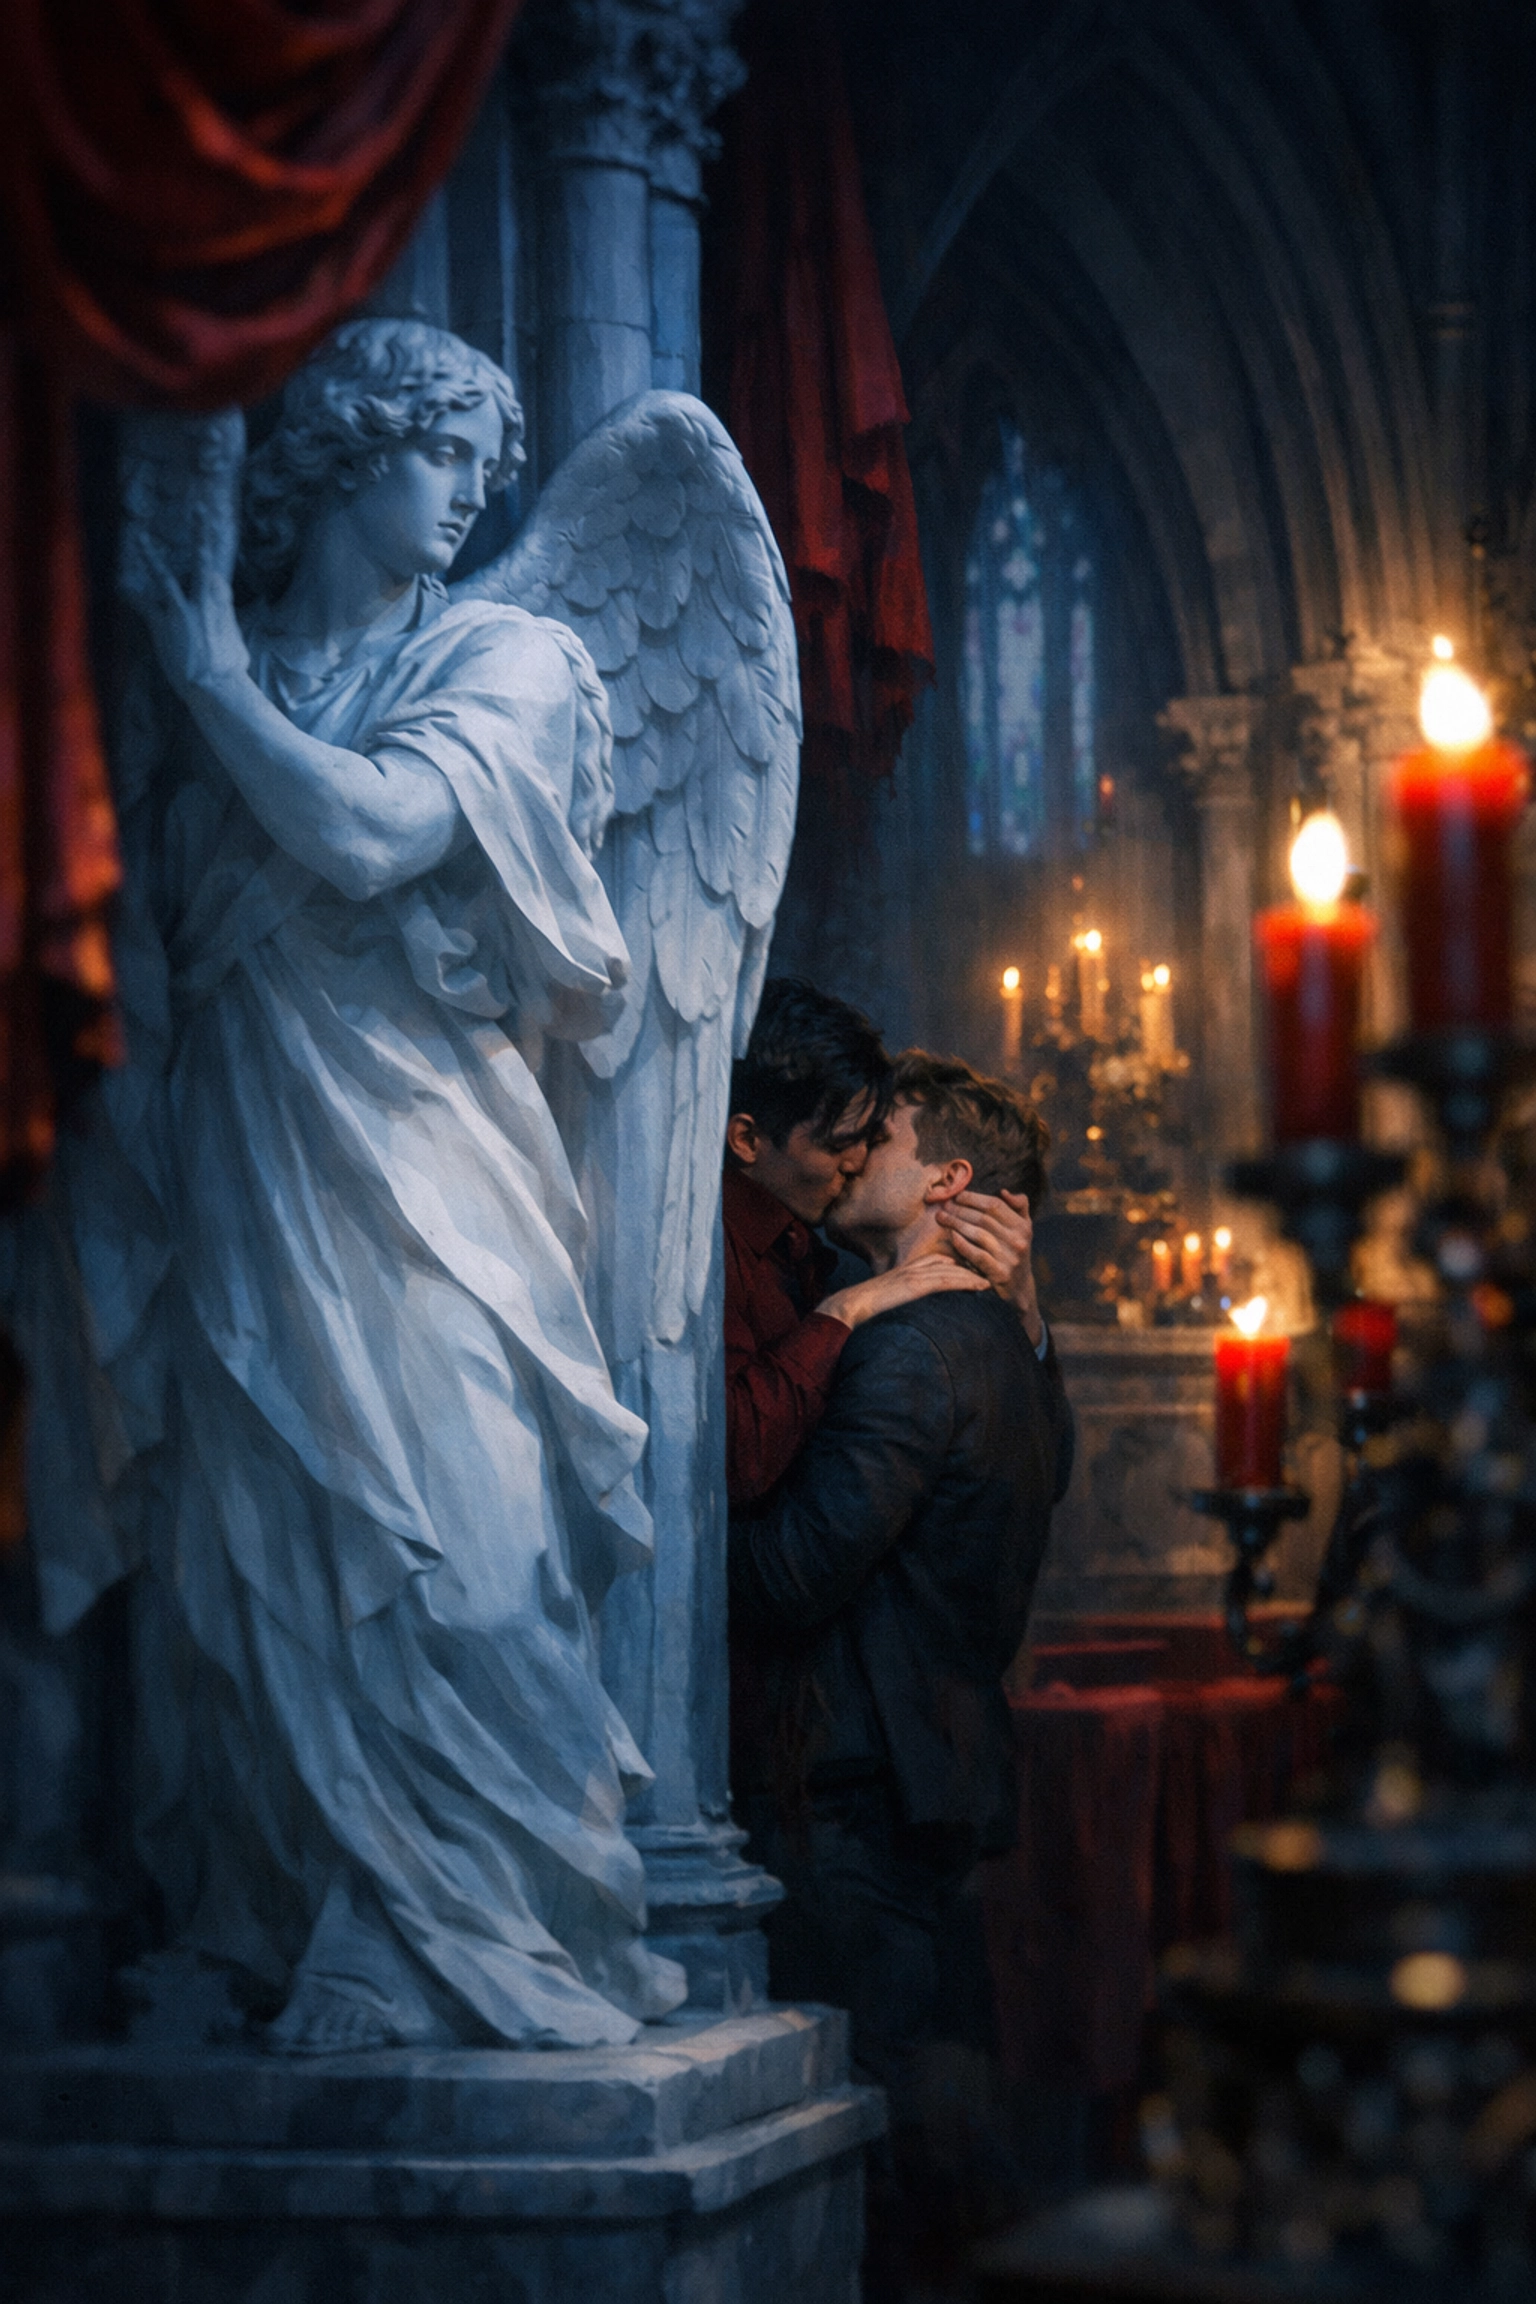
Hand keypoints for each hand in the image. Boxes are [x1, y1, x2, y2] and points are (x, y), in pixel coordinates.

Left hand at [122, 509, 248, 703]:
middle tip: (201, 507)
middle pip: (206, 559)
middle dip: (203, 532)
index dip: (216, 547)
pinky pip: (143, 602)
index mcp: (223, 606)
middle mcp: (206, 601)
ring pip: (166, 575)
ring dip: (151, 556)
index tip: (214, 525)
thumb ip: (228, 622)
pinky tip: (121, 584)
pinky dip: (131, 594)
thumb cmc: (229, 673)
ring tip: (141, 538)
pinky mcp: (165, 622)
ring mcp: (184, 609)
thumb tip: (229, 619)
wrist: (218, 686)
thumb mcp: (237, 644)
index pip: (218, 571)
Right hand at [818, 1251, 987, 1331]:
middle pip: (951, 1262)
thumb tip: (915, 1308)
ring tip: (996, 1278)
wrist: (851, 1306)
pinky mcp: (915, 1286)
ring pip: (953, 1270)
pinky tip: (981, 1286)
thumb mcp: (890, 1297)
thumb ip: (905, 1296)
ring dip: (976, 1273)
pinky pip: (947, 1281)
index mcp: (908, 1269)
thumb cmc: (867, 1307)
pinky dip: (967, 1282)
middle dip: (973, 1264)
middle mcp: (914, 1267)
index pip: (941, 1261)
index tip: (980, 1268)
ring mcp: (915, 1275)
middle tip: (995, 1269)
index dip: (961, 1264)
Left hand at [935, 1188, 1042, 1345]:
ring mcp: (1010, 1258)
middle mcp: (1018, 1240)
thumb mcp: (1023, 1229)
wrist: (1020, 1288)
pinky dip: (963, 1245)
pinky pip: (978, 1255)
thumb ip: (1018, 1207)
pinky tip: (951, 1237)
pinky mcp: (1000, 1274)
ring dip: (957, 1224)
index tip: (956, 1195)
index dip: (973, 1198)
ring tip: (941, 1218)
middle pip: (984, 1219)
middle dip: (960, 1210)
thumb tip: (1004, 1191)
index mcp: (1023, 1226)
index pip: (995, 1205)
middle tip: (943, 1205)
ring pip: (979, 1234)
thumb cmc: (1014, 1252)